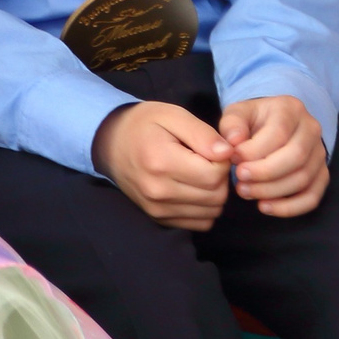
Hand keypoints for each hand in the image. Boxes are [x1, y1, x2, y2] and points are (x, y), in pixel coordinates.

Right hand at [93, 101, 232, 230]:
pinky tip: (194, 188)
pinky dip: (205, 208)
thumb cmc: (144, 124)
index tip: (211, 147)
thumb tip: (227, 153)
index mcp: (161, 162)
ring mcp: (157, 209)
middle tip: (207, 160)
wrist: (110, 144)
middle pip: (216, 196)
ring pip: (211, 212)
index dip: (222, 160)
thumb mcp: (173, 115)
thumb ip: (203, 133)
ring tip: (200, 173)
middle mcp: (158, 192)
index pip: (214, 175)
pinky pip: (200, 223)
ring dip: (215, 193)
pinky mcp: (159, 219)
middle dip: (221, 177)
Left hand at [218, 96, 328, 217]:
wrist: (271, 126)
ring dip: (272, 191)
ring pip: (303, 178)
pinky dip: (289, 207)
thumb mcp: (238, 113)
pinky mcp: (321, 175)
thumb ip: (232, 124)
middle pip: (296, 157)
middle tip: (240, 180)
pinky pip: (312, 196)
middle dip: (265, 173)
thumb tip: (234, 142)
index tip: (233, 159)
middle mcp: (311, 129)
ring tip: (246, 192)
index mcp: (291, 109)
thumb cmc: (253, 121)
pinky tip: (265, 207)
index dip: (254, 151)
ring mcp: (319, 153)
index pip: (279, 132)